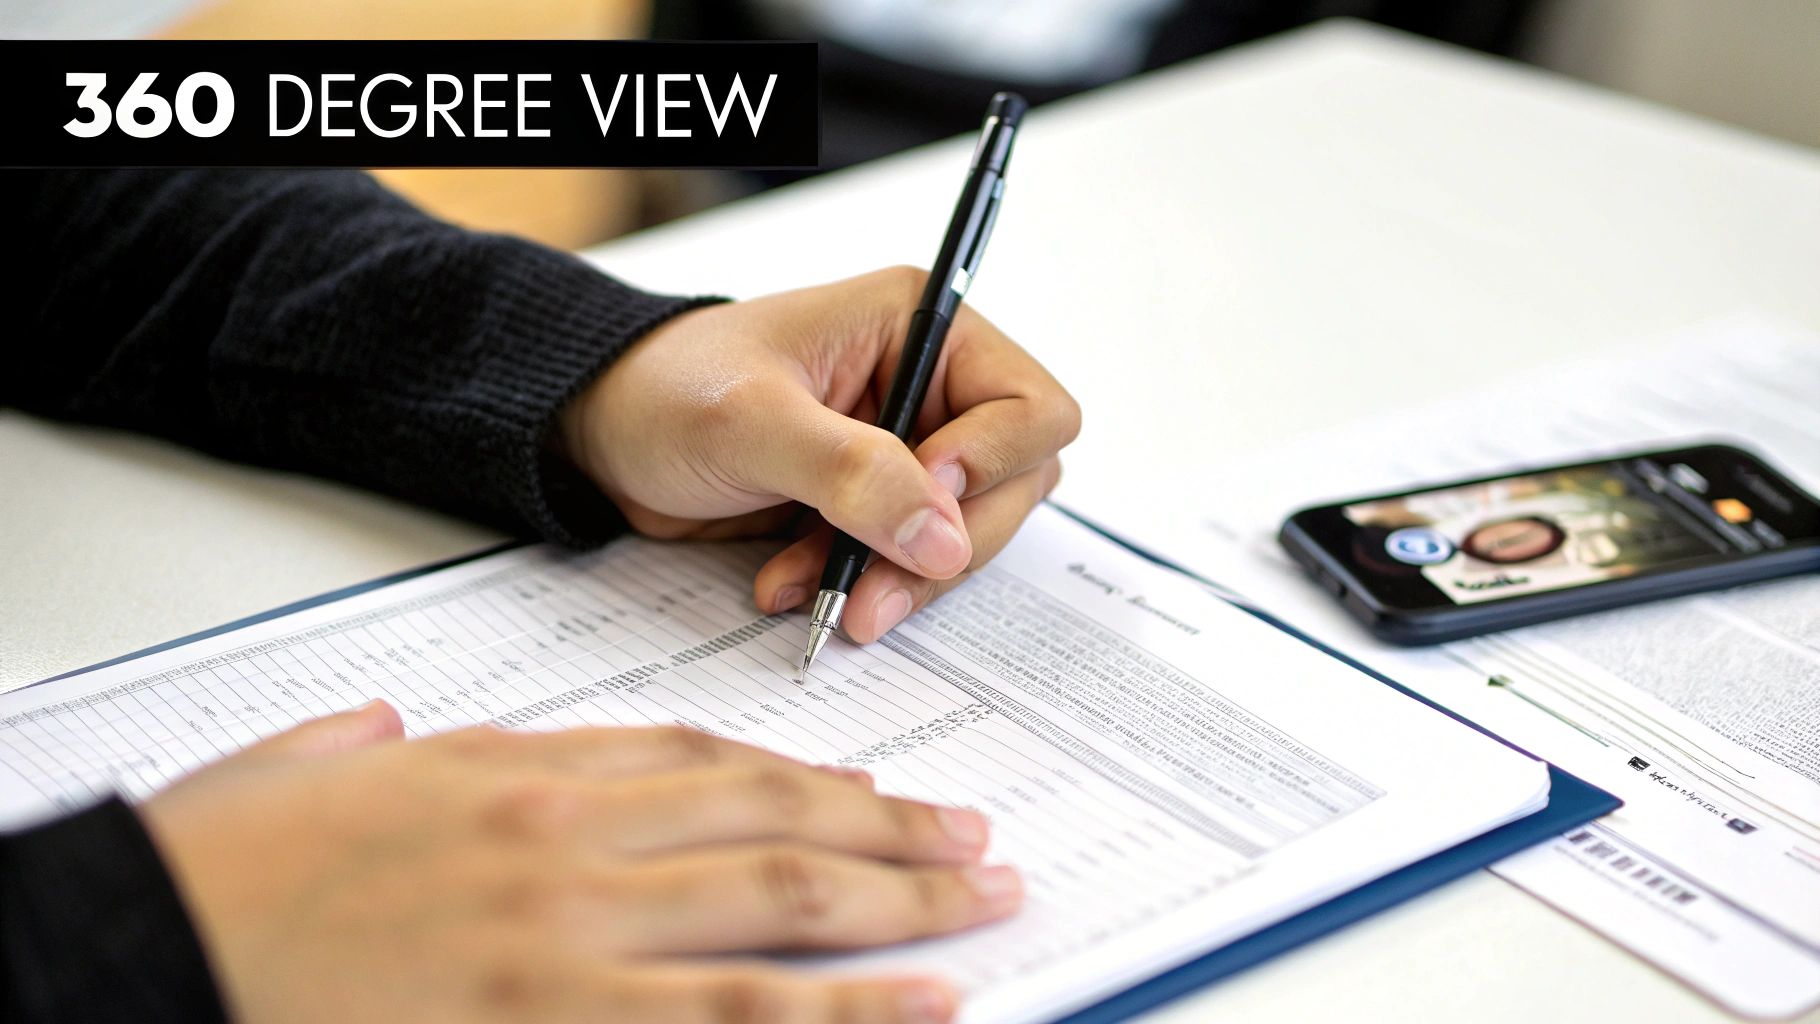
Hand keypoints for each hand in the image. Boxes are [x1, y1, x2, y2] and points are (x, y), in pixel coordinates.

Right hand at [141, 702, 1020, 1023]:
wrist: (146, 945)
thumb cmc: (216, 871)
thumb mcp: (300, 771)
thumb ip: (367, 744)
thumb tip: (387, 729)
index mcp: (509, 763)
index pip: (694, 754)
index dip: (797, 772)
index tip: (862, 787)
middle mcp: (561, 834)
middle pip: (768, 817)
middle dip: (889, 827)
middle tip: (974, 837)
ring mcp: (570, 931)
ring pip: (780, 903)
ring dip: (902, 900)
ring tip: (985, 900)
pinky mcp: (558, 1017)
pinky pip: (736, 1014)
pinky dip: (843, 1013)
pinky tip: (919, 1009)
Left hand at [560, 267, 1079, 641]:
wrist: (602, 434)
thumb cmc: (667, 391)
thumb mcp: (753, 423)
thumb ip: (853, 472)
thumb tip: (944, 537)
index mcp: (920, 326)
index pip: (1029, 408)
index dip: (992, 466)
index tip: (927, 505)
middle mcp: (929, 384)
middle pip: (1010, 485)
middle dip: (942, 547)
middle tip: (872, 592)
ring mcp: (907, 449)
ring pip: (962, 535)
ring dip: (896, 576)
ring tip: (817, 594)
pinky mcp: (875, 503)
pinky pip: (906, 561)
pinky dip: (859, 584)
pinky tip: (793, 586)